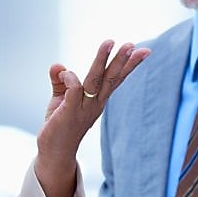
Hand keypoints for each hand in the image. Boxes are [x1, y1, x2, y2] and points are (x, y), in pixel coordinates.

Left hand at [34, 40, 149, 196]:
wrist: (54, 153)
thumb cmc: (60, 126)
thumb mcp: (60, 99)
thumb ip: (60, 81)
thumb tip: (57, 65)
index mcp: (97, 99)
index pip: (115, 78)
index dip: (129, 64)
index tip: (143, 51)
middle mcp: (95, 103)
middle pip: (111, 78)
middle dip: (122, 60)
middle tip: (132, 45)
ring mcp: (84, 107)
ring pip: (96, 80)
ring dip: (103, 60)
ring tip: (110, 43)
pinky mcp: (70, 111)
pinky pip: (74, 89)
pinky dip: (71, 78)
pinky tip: (65, 73)